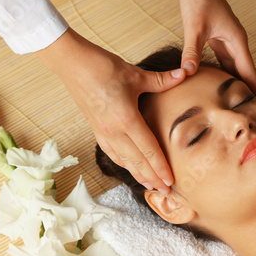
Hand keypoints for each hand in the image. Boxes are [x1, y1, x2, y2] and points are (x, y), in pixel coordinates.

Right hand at [37, 28, 185, 193]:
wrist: (70, 62)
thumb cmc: (102, 66)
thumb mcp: (134, 73)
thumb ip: (161, 80)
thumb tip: (185, 74)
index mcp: (126, 118)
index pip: (148, 149)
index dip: (160, 167)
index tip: (171, 180)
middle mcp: (113, 130)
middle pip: (137, 161)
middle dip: (152, 178)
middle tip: (166, 192)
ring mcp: (103, 131)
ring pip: (124, 160)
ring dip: (138, 174)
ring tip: (150, 186)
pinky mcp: (95, 129)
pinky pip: (112, 151)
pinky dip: (123, 162)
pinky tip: (129, 167)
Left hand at [178, 0, 255, 100]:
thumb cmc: (199, 2)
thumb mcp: (194, 28)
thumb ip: (192, 51)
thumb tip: (187, 73)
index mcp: (236, 41)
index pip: (249, 70)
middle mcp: (236, 43)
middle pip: (246, 72)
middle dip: (251, 90)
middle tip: (254, 110)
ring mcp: (229, 43)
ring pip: (237, 69)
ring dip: (239, 84)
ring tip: (241, 104)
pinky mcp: (220, 42)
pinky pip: (226, 64)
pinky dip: (227, 76)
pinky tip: (224, 88)